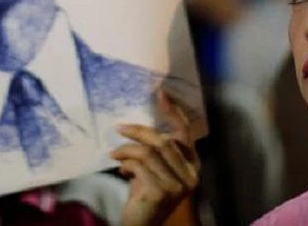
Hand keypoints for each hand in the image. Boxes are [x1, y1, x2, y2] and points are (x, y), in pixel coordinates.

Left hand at [111, 92, 199, 225]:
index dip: (174, 113)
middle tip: (119, 128)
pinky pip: (140, 166)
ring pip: (150, 152)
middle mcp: (190, 175)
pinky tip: (121, 169)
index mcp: (192, 165)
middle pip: (164, 141)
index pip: (185, 134)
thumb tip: (138, 124)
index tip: (161, 94)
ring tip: (115, 152)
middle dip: (139, 132)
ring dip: (128, 149)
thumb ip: (155, 150)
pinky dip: (126, 163)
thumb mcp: (154, 168)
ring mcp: (178, 184)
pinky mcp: (162, 191)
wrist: (141, 223)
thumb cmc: (146, 193)